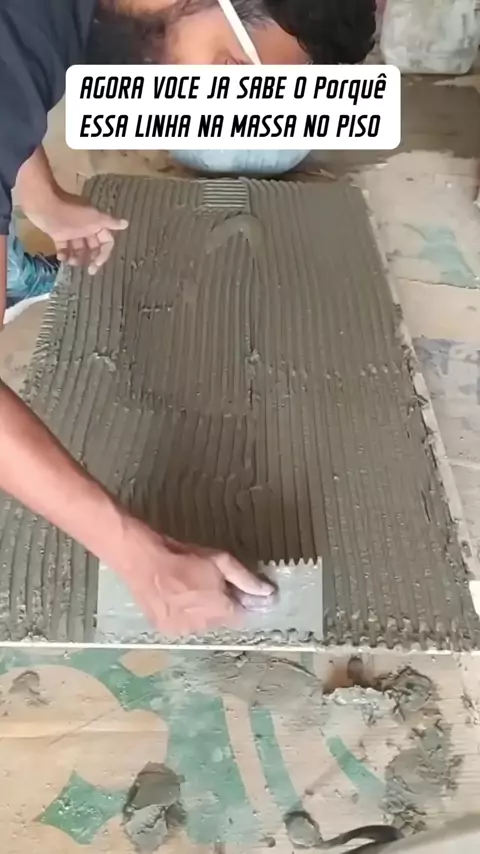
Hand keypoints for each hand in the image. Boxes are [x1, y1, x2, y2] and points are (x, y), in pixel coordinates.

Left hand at [26, 192, 127, 274]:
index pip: (106, 242)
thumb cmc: (71, 211)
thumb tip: (126, 223)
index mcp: (96, 223)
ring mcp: (71, 231)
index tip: (97, 264)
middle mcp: (86, 228)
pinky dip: (64, 254)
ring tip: (71, 262)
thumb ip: (109, 222)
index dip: (104, 253)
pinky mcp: (58, 234)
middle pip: (93, 247)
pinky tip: (61, 258)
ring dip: (77, 258)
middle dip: (91, 258)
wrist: (44, 204)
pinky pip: (64, 247)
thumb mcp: (94, 217)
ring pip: (79, 249)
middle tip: (87, 270)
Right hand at [110, 518, 273, 635]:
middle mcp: (203, 626)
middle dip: (219, 605)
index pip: (241, 616)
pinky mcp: (165, 630)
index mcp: (220, 610)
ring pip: (201, 624)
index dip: (240, 602)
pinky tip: (175, 598)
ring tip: (188, 589)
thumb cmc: (185, 557)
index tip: (234, 590)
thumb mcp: (221, 561)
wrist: (143, 561)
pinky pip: (182, 625)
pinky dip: (183, 615)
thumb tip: (269, 593)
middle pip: (221, 620)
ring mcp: (182, 631)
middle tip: (206, 583)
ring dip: (201, 611)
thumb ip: (246, 580)